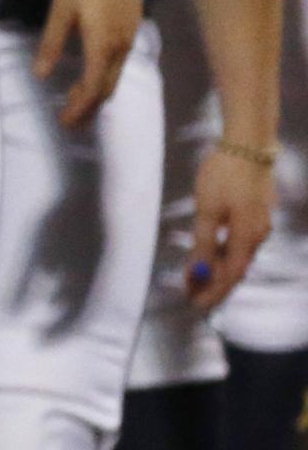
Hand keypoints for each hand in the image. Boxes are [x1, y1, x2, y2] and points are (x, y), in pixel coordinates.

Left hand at [40, 0, 143, 125]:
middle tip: (70, 120)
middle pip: (108, 88)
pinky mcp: (132, 25)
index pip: (93, 90)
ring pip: (116, 75)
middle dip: (89, 107)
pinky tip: (92, 71)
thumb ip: (51, 44)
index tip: (65, 123)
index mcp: (103, 45)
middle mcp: (122, 46)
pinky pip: (120, 61)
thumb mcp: (60, 10)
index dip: (79, 109)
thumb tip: (40, 75)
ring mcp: (130, 35)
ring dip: (97, 91)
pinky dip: (106, 75)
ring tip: (77, 99)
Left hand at [187, 146, 278, 308]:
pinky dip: (223, 253)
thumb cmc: (224, 175)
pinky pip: (239, 243)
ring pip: (238, 256)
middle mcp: (259, 234)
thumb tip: (197, 272)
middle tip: (190, 294)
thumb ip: (204, 242)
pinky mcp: (256, 215)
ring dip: (217, 268)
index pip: (231, 275)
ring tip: (194, 278)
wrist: (247, 145)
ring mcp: (260, 224)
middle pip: (236, 268)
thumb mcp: (208, 210)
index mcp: (248, 236)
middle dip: (213, 283)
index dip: (214, 291)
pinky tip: (209, 254)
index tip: (196, 304)